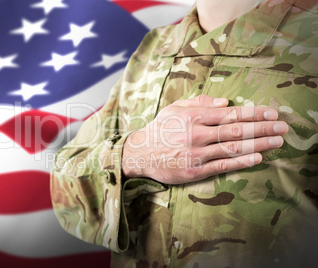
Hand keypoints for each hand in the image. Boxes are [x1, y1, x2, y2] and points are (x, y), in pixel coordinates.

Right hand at [122, 95, 288, 183]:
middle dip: (262, 128)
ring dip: (258, 145)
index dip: (253, 113)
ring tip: (277, 142)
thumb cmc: (160, 129)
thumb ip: (200, 102)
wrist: (141, 153)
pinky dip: (241, 162)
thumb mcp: (175, 108)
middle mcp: (196, 134)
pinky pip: (222, 166)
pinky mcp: (194, 171)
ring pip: (232, 148)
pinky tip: (257, 158)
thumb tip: (226, 102)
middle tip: (283, 127)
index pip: (229, 114)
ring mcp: (196, 154)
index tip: (271, 113)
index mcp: (192, 116)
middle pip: (236, 130)